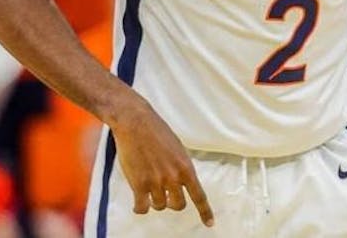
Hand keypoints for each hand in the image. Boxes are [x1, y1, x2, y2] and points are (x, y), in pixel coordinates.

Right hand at [107, 98, 213, 225]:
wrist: (136, 123)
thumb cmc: (157, 132)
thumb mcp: (177, 149)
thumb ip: (180, 167)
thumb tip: (180, 184)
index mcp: (186, 167)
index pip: (199, 195)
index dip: (205, 212)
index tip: (210, 224)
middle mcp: (173, 177)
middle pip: (178, 205)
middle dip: (173, 203)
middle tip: (165, 195)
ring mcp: (156, 182)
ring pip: (159, 206)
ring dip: (155, 201)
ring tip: (148, 189)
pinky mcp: (139, 184)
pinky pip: (142, 208)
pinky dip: (140, 208)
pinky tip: (138, 203)